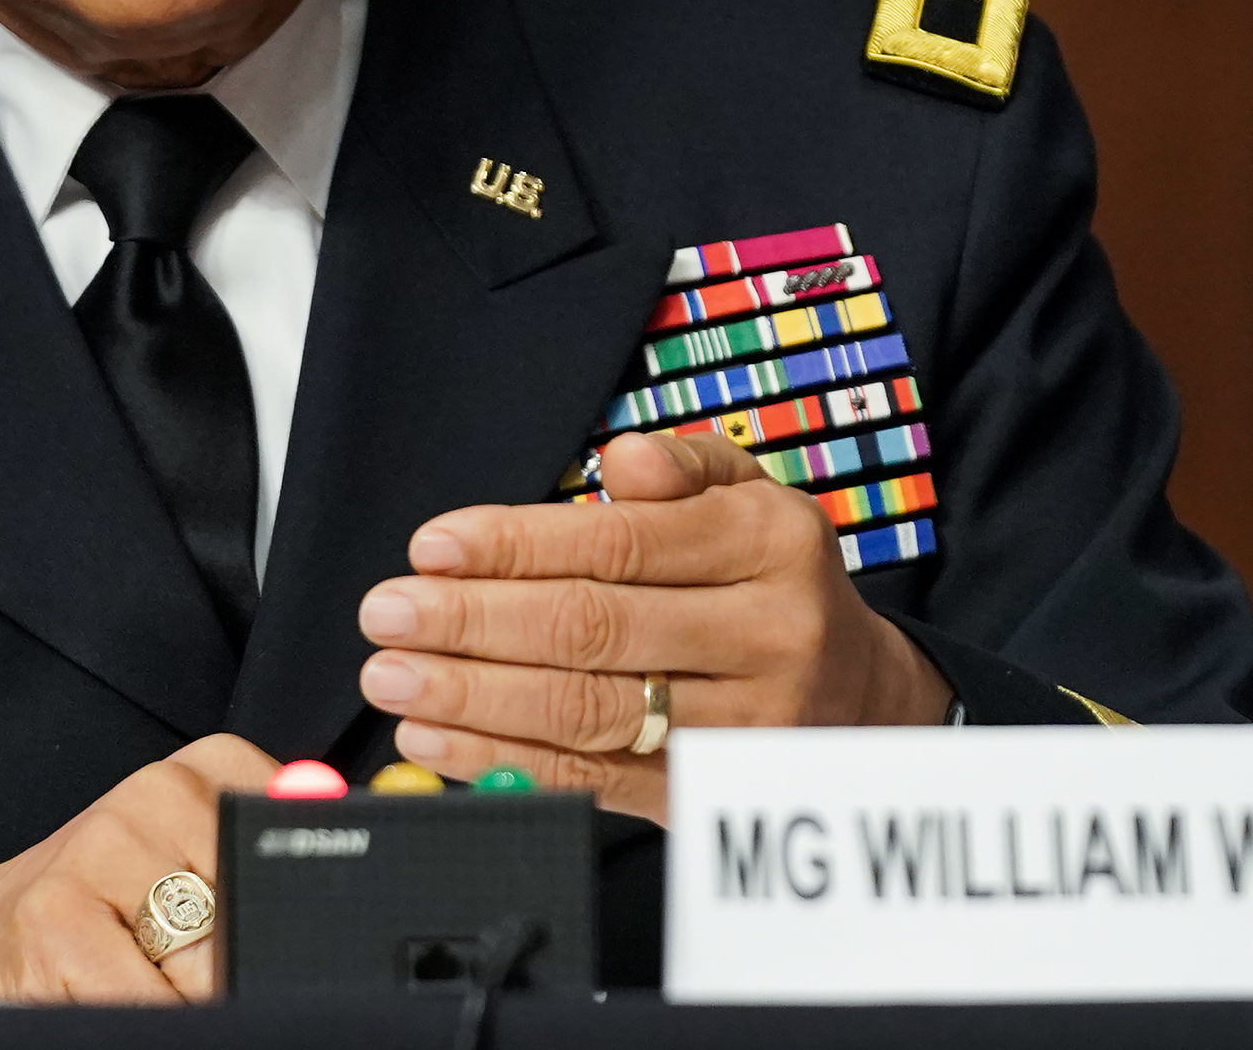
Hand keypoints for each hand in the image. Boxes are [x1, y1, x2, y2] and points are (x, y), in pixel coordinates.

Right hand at [0, 732, 278, 1002]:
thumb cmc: (94, 912)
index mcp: (207, 769)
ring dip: (184, 997)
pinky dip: (143, 1015)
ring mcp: (100, 847)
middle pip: (255, 915)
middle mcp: (154, 791)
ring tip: (141, 977)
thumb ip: (264, 868)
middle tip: (184, 968)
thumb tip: (342, 903)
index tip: (266, 940)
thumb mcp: (190, 869)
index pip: (298, 847)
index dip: (286, 919)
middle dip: (234, 968)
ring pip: (207, 967)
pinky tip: (103, 993)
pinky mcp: (55, 918)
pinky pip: (147, 1003)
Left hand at [356, 431, 950, 822]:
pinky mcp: (708, 794)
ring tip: (395, 675)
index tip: (432, 545)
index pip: (622, 543)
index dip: (517, 545)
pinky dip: (502, 761)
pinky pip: (592, 780)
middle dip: (473, 621)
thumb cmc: (775, 581)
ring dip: (473, 697)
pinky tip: (438, 736)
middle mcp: (766, 635)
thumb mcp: (754, 497)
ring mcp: (741, 727)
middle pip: (595, 630)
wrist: (864, 697)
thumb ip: (685, 466)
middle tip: (387, 613)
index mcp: (770, 543)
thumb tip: (623, 459)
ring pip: (586, 712)